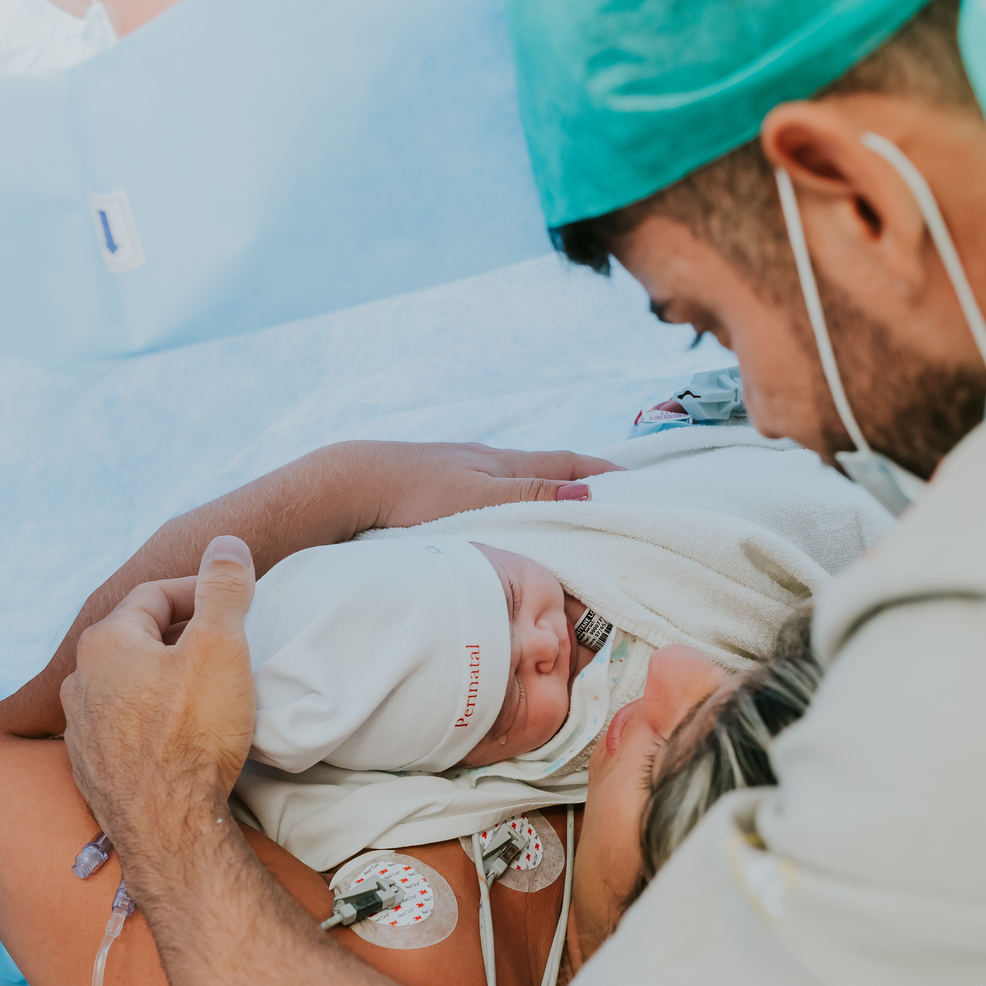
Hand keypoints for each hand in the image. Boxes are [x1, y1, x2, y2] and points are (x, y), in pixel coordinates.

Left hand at [61, 537, 256, 863]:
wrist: (169, 827)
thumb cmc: (194, 735)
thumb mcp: (222, 648)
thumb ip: (224, 590)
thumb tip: (226, 544)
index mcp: (107, 642)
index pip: (154, 594)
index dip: (199, 590)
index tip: (234, 602)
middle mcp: (81, 680)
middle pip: (137, 637)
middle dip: (181, 634)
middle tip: (226, 644)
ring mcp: (81, 727)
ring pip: (126, 683)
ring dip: (162, 677)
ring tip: (204, 689)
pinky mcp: (91, 767)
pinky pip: (121, 725)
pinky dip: (150, 717)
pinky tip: (179, 733)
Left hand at [372, 443, 620, 527]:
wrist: (350, 487)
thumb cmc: (414, 492)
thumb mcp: (480, 497)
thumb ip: (530, 497)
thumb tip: (587, 493)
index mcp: (503, 463)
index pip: (566, 462)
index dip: (602, 471)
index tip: (635, 480)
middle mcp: (486, 464)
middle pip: (546, 470)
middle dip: (581, 482)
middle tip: (613, 501)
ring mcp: (462, 477)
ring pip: (518, 485)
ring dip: (547, 496)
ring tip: (570, 517)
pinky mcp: (439, 493)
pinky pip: (493, 498)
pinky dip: (516, 507)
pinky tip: (511, 523)